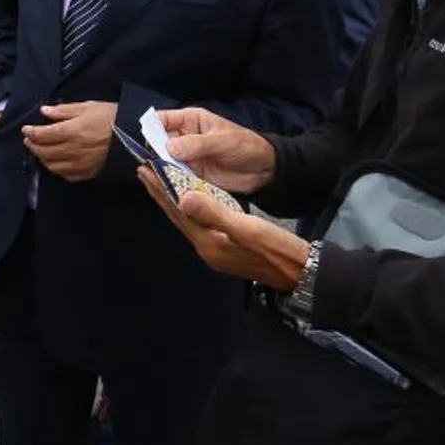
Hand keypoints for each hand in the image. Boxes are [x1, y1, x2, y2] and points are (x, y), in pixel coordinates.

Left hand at [22, 101, 114, 181]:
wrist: (134, 135)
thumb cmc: (111, 117)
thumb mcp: (87, 106)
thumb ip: (63, 110)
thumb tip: (44, 111)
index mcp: (71, 131)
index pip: (42, 134)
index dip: (31, 132)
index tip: (26, 129)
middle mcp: (72, 149)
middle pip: (44, 151)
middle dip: (33, 145)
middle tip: (29, 140)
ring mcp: (79, 163)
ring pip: (52, 165)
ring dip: (42, 158)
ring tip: (39, 151)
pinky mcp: (87, 173)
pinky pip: (66, 175)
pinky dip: (57, 169)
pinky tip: (55, 163)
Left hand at [137, 169, 308, 289]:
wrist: (300, 273)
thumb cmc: (276, 249)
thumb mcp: (247, 228)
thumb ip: (215, 213)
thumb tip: (183, 197)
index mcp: (208, 242)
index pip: (177, 212)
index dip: (160, 190)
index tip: (144, 170)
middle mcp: (206, 249)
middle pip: (177, 217)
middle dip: (160, 194)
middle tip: (144, 172)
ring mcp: (216, 252)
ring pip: (187, 221)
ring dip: (172, 201)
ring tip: (160, 183)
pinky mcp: (225, 251)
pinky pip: (198, 225)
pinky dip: (188, 209)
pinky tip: (190, 202)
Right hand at [155, 107, 276, 193]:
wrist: (264, 171)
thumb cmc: (245, 146)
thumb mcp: (222, 141)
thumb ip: (196, 144)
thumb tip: (168, 147)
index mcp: (190, 121)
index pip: (162, 120)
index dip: (150, 128)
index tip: (146, 142)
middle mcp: (184, 139)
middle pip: (158, 143)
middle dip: (152, 153)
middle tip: (149, 164)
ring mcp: (186, 159)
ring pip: (164, 162)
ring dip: (159, 170)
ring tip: (154, 178)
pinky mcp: (191, 176)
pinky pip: (175, 178)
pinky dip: (169, 183)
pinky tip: (164, 187)